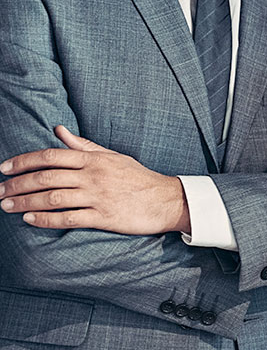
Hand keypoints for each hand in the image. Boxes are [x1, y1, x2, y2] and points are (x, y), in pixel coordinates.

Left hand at [0, 125, 187, 234]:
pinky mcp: (103, 217)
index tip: (4, 169)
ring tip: (6, 205)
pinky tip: (30, 219)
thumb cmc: (138, 178)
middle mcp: (93, 176)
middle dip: (17, 184)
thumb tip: (59, 130)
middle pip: (46, 178)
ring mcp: (97, 197)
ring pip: (52, 198)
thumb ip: (84, 145)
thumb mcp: (112, 156)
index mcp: (94, 159)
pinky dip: (45, 219)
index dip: (23, 162)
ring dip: (25, 202)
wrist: (166, 200)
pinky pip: (68, 218)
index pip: (51, 156)